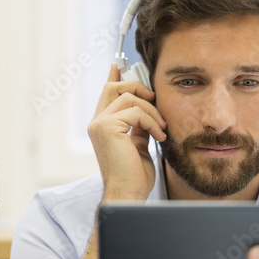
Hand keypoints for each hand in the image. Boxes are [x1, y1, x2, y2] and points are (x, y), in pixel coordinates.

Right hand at [87, 64, 166, 200]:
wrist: (129, 193)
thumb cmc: (134, 174)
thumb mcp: (138, 144)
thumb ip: (138, 126)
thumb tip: (147, 110)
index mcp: (103, 125)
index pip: (107, 93)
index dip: (114, 77)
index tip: (119, 66)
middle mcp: (97, 122)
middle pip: (115, 87)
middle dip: (139, 88)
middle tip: (155, 101)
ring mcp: (100, 124)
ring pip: (130, 98)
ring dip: (152, 111)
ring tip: (162, 129)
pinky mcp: (108, 128)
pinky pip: (136, 112)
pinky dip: (152, 122)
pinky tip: (159, 136)